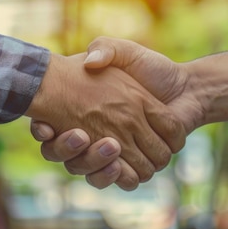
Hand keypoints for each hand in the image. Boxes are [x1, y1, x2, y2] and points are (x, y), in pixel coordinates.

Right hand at [25, 52, 179, 183]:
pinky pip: (114, 180)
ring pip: (85, 169)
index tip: (45, 126)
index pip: (49, 127)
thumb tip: (89, 61)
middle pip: (64, 153)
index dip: (42, 130)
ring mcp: (112, 152)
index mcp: (84, 110)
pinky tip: (118, 164)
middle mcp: (92, 133)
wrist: (185, 88)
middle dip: (65, 149)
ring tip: (108, 145)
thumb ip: (105, 48)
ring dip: (92, 162)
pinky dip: (113, 176)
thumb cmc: (153, 69)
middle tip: (80, 135)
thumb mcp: (124, 51)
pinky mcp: (131, 164)